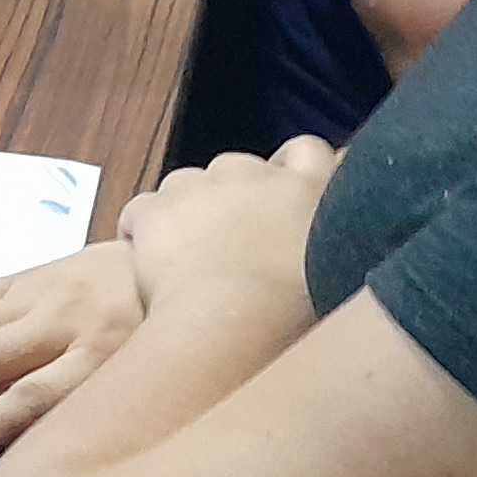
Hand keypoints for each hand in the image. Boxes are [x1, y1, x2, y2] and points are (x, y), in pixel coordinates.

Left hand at [116, 136, 342, 352]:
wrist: (233, 325)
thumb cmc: (292, 316)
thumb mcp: (335, 274)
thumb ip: (326, 245)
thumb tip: (317, 246)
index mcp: (306, 190)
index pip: (307, 152)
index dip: (291, 167)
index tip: (281, 193)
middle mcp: (253, 175)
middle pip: (237, 167)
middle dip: (230, 196)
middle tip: (230, 245)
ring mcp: (199, 186)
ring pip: (185, 184)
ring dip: (187, 211)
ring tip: (190, 260)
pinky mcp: (155, 208)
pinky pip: (142, 211)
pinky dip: (142, 231)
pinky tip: (149, 264)